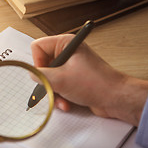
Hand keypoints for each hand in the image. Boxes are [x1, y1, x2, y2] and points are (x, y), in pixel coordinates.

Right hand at [31, 34, 147, 125]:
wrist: (116, 98)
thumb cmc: (95, 84)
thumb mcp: (61, 80)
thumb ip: (40, 75)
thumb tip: (31, 74)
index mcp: (65, 43)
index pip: (38, 47)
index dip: (38, 62)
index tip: (44, 75)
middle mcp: (67, 52)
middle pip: (43, 64)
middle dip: (47, 82)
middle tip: (52, 90)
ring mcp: (71, 66)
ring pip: (49, 78)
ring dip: (53, 92)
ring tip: (61, 101)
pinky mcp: (74, 78)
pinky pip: (58, 86)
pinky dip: (60, 96)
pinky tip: (67, 104)